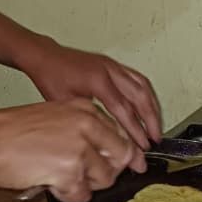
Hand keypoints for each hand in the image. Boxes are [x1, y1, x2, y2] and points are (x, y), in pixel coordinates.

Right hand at [0, 99, 145, 201]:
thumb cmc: (11, 130)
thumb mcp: (54, 116)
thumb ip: (82, 130)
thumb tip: (108, 151)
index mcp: (85, 109)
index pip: (122, 135)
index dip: (128, 155)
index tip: (134, 164)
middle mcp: (87, 125)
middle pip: (121, 158)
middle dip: (106, 172)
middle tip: (84, 176)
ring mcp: (80, 149)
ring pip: (104, 179)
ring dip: (84, 185)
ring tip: (59, 177)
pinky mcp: (70, 172)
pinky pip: (82, 195)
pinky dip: (68, 196)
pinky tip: (51, 184)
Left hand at [23, 38, 161, 149]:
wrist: (45, 56)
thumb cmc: (51, 77)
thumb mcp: (67, 104)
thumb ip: (89, 119)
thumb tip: (107, 138)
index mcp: (98, 81)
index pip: (124, 109)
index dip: (136, 130)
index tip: (143, 145)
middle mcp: (109, 70)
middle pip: (140, 96)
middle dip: (151, 119)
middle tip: (155, 138)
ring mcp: (113, 65)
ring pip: (143, 85)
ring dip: (152, 107)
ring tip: (156, 125)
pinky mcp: (113, 65)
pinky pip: (137, 78)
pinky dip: (146, 94)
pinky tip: (148, 106)